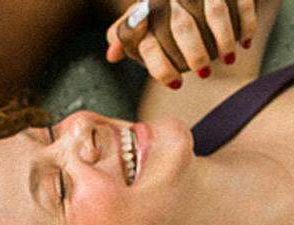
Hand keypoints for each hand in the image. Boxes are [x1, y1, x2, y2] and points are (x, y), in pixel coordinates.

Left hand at [106, 0, 256, 86]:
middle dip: (195, 54)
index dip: (161, 67)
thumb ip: (124, 36)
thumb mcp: (136, 20)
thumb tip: (112, 56)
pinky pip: (240, 1)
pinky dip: (245, 22)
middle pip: (183, 27)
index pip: (151, 42)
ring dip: (224, 39)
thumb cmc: (156, 9)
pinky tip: (246, 43)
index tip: (176, 84)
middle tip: (204, 73)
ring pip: (215, 12)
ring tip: (229, 59)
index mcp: (148, 9)